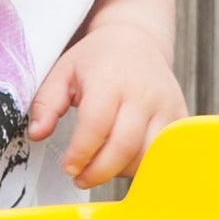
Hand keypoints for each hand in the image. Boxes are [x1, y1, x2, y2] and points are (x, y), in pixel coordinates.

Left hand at [29, 22, 188, 186]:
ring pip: (148, 155)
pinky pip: (166, 153)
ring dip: (122, 171)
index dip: (80, 154)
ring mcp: (166, 106)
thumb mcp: (63, 72)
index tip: (69, 168)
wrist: (137, 40)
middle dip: (99, 171)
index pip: (96, 126)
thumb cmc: (97, 59)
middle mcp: (143, 94)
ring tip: (103, 166)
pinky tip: (125, 161)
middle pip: (125, 147)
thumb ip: (46, 103)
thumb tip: (37, 134)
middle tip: (81, 178)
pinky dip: (145, 165)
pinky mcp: (181, 117)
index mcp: (110, 80)